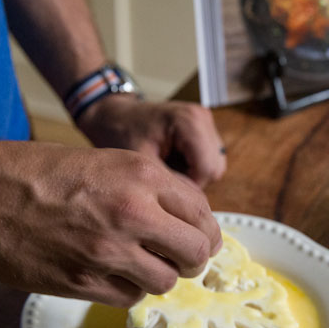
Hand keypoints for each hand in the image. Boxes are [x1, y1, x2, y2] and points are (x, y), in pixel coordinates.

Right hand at [0, 141, 222, 306]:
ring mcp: (107, 251)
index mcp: (141, 175)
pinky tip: (108, 273)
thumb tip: (186, 218)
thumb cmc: (36, 171)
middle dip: (193, 258)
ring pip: (165, 281)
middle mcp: (132, 212)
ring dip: (157, 275)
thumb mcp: (104, 161)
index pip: (202, 212)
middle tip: (179, 258)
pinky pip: (129, 297)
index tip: (199, 237)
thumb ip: (148, 188)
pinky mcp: (83, 282)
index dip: (205, 229)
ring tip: (137, 263)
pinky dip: (126, 289)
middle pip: (195, 252)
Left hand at [75, 95, 226, 187]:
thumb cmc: (121, 133)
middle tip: (164, 176)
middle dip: (192, 180)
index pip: (208, 169)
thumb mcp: (141, 164)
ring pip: (214, 166)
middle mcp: (202, 118)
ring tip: (166, 166)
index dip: (189, 186)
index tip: (164, 187)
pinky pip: (208, 159)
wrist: (114, 115)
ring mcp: (205, 121)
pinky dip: (192, 166)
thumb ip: (169, 185)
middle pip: (214, 168)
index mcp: (189, 121)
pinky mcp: (204, 128)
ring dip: (192, 174)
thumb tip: (190, 212)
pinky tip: (171, 160)